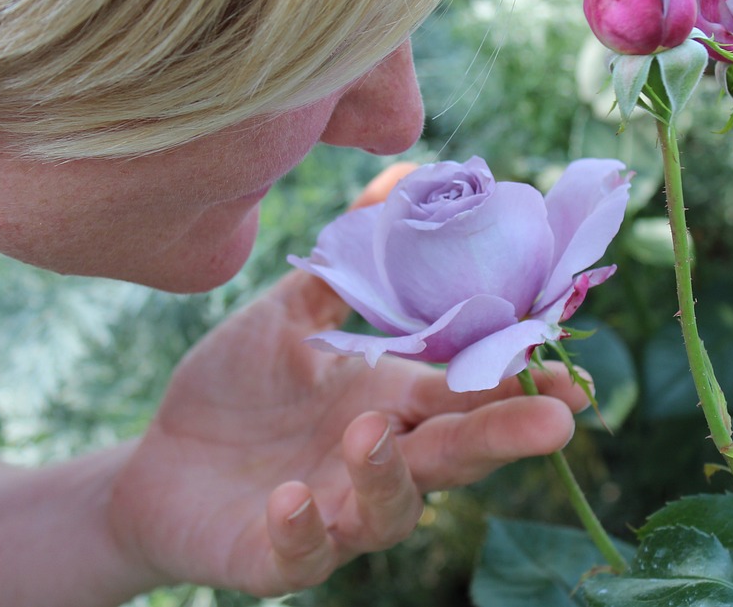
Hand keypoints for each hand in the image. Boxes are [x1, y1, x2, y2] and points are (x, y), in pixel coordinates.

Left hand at [108, 166, 589, 595]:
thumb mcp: (288, 315)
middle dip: (503, 437)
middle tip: (554, 422)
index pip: (467, 393)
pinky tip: (290, 499)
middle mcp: (377, 461)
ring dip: (388, 476)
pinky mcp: (278, 555)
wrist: (158, 462)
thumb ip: (346, 261)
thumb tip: (402, 177)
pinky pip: (303, 554)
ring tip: (370, 432)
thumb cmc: (236, 390)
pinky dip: (303, 530)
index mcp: (390, 402)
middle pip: (453, 453)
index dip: (519, 386)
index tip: (573, 377)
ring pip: (388, 510)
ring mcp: (334, 513)